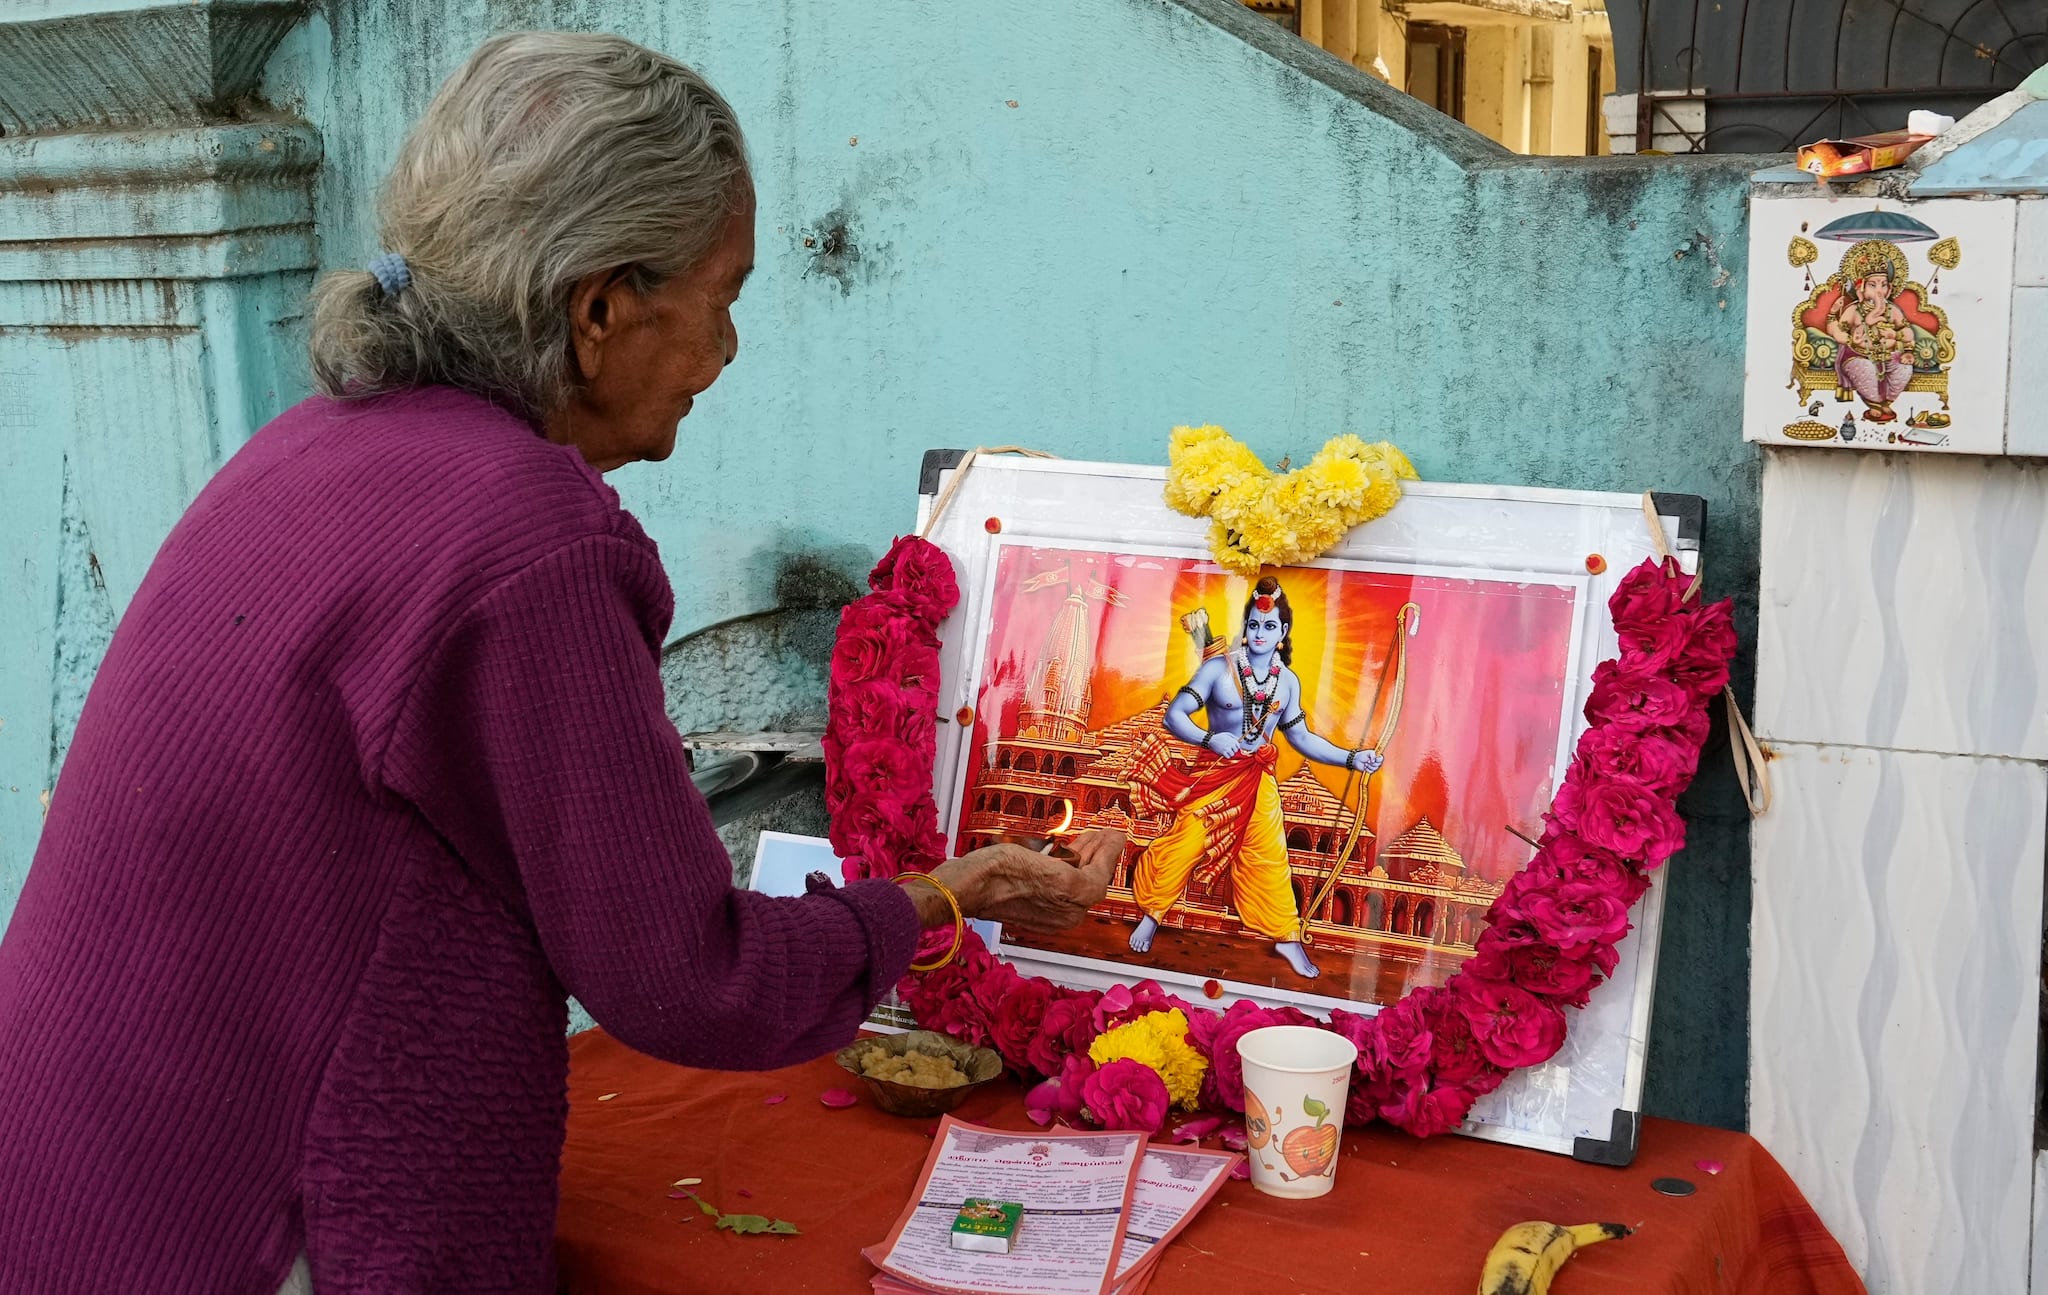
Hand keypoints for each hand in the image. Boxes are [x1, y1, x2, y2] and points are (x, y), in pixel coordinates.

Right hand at [926, 831, 1123, 935]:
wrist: (966, 888)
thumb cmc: (996, 871)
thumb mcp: (1045, 856)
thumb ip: (1082, 856)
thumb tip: (1111, 842)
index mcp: (1074, 897)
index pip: (1102, 872)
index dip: (1110, 851)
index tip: (1116, 834)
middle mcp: (1068, 913)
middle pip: (1092, 880)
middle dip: (1097, 855)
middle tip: (1102, 834)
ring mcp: (1054, 917)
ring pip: (1078, 886)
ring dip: (1082, 862)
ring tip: (1082, 841)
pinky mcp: (1039, 916)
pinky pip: (1062, 893)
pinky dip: (1066, 874)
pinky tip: (1061, 858)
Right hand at [1205, 731, 1241, 758]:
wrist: (1211, 739)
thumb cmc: (1219, 736)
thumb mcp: (1227, 734)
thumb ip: (1234, 737)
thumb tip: (1239, 741)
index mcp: (1233, 740)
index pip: (1238, 746)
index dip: (1236, 747)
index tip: (1232, 748)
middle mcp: (1231, 744)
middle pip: (1236, 751)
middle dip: (1233, 751)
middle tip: (1228, 750)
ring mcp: (1227, 748)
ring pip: (1232, 754)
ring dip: (1229, 754)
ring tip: (1226, 752)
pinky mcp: (1223, 752)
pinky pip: (1228, 757)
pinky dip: (1226, 756)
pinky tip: (1224, 754)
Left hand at [1349, 748, 1382, 773]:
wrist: (1356, 760)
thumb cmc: (1362, 755)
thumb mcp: (1368, 752)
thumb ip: (1373, 755)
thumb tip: (1374, 761)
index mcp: (1376, 757)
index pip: (1381, 759)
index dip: (1378, 759)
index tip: (1374, 759)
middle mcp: (1376, 762)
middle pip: (1378, 764)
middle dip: (1372, 763)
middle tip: (1367, 760)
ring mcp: (1373, 766)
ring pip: (1375, 768)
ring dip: (1369, 766)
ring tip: (1365, 763)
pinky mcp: (1370, 770)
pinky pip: (1371, 771)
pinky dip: (1367, 769)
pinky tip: (1364, 766)